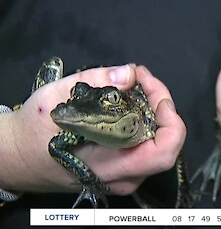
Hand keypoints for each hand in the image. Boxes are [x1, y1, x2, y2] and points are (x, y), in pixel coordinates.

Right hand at [0, 64, 185, 195]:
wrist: (17, 157)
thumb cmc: (32, 131)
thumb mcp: (54, 98)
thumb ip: (94, 82)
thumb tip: (129, 74)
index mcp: (107, 165)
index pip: (163, 153)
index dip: (171, 121)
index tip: (156, 94)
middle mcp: (121, 177)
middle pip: (167, 146)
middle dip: (162, 107)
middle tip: (143, 80)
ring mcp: (124, 177)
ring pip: (159, 145)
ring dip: (154, 112)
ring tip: (137, 86)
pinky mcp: (123, 171)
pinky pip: (147, 146)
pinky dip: (146, 121)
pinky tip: (132, 102)